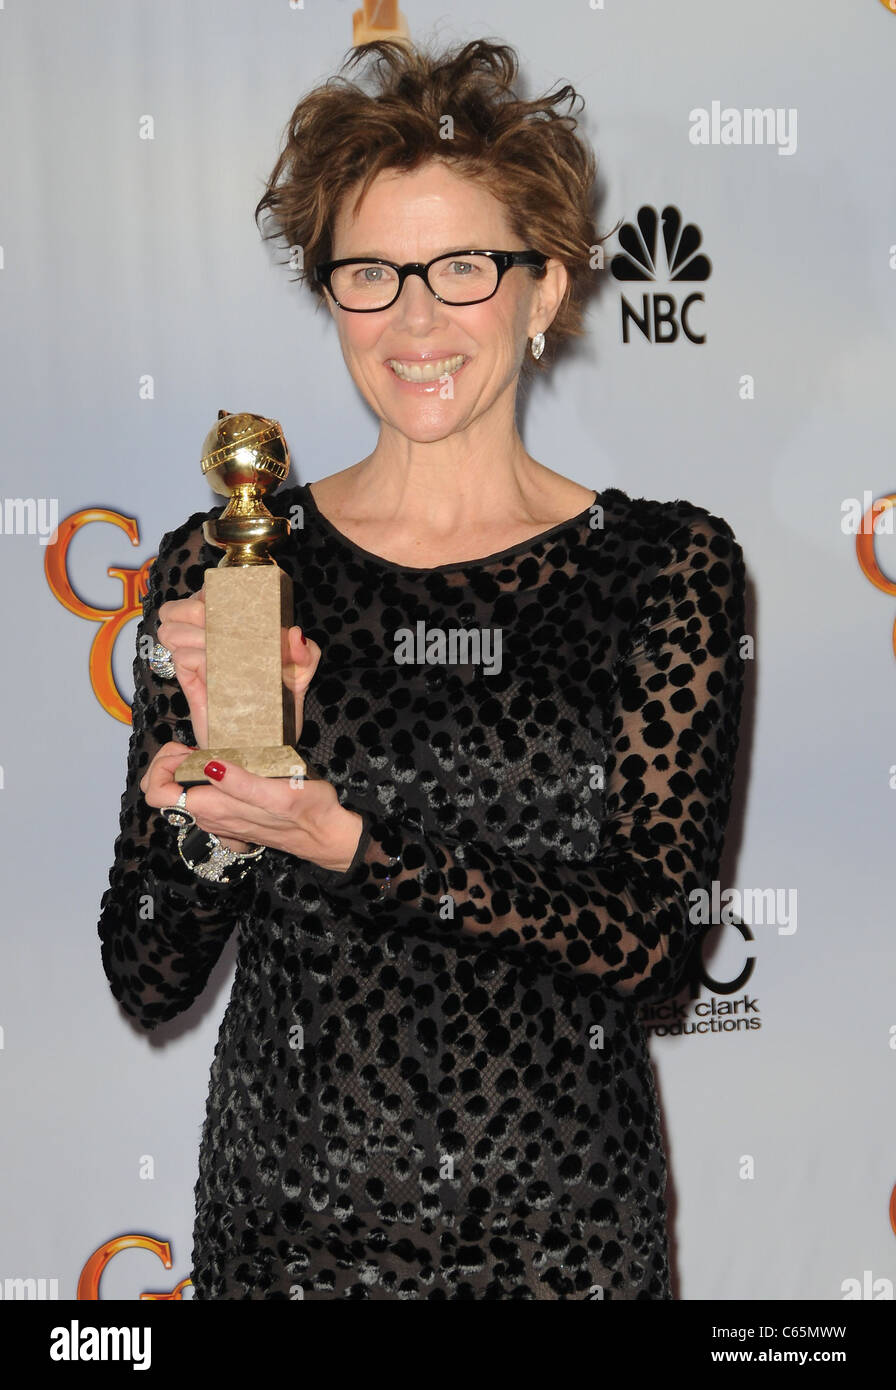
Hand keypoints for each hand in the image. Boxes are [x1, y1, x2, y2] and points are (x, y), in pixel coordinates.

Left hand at [140, 742, 363, 873]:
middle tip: (195, 747)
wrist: (326, 837)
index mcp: (214, 808)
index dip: (160, 766)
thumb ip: (241, 782)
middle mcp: (209, 817)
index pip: (156, 793)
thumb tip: (209, 766)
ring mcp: (218, 818)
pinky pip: (201, 797)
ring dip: (186, 769)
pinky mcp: (230, 816)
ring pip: (181, 794)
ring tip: (211, 752)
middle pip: (163, 792)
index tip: (185, 749)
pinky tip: (225, 765)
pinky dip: (202, 778)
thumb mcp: (279, 793)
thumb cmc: (308, 813)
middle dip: (170, 763)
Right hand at [155, 589, 321, 749]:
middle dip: (193, 610)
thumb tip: (294, 633)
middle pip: (176, 608)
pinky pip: (180, 658)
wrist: (265, 741)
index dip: (209, 591)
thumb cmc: (280, 702)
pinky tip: (211, 667)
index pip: (207, 593)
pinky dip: (193, 657)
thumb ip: (306, 652)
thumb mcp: (301, 673)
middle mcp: (208, 639)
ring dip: (190, 633)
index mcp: (230, 627)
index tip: (221, 599)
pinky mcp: (189, 683)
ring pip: (170, 630)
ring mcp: (196, 661)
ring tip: (213, 647)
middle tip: (214, 625)